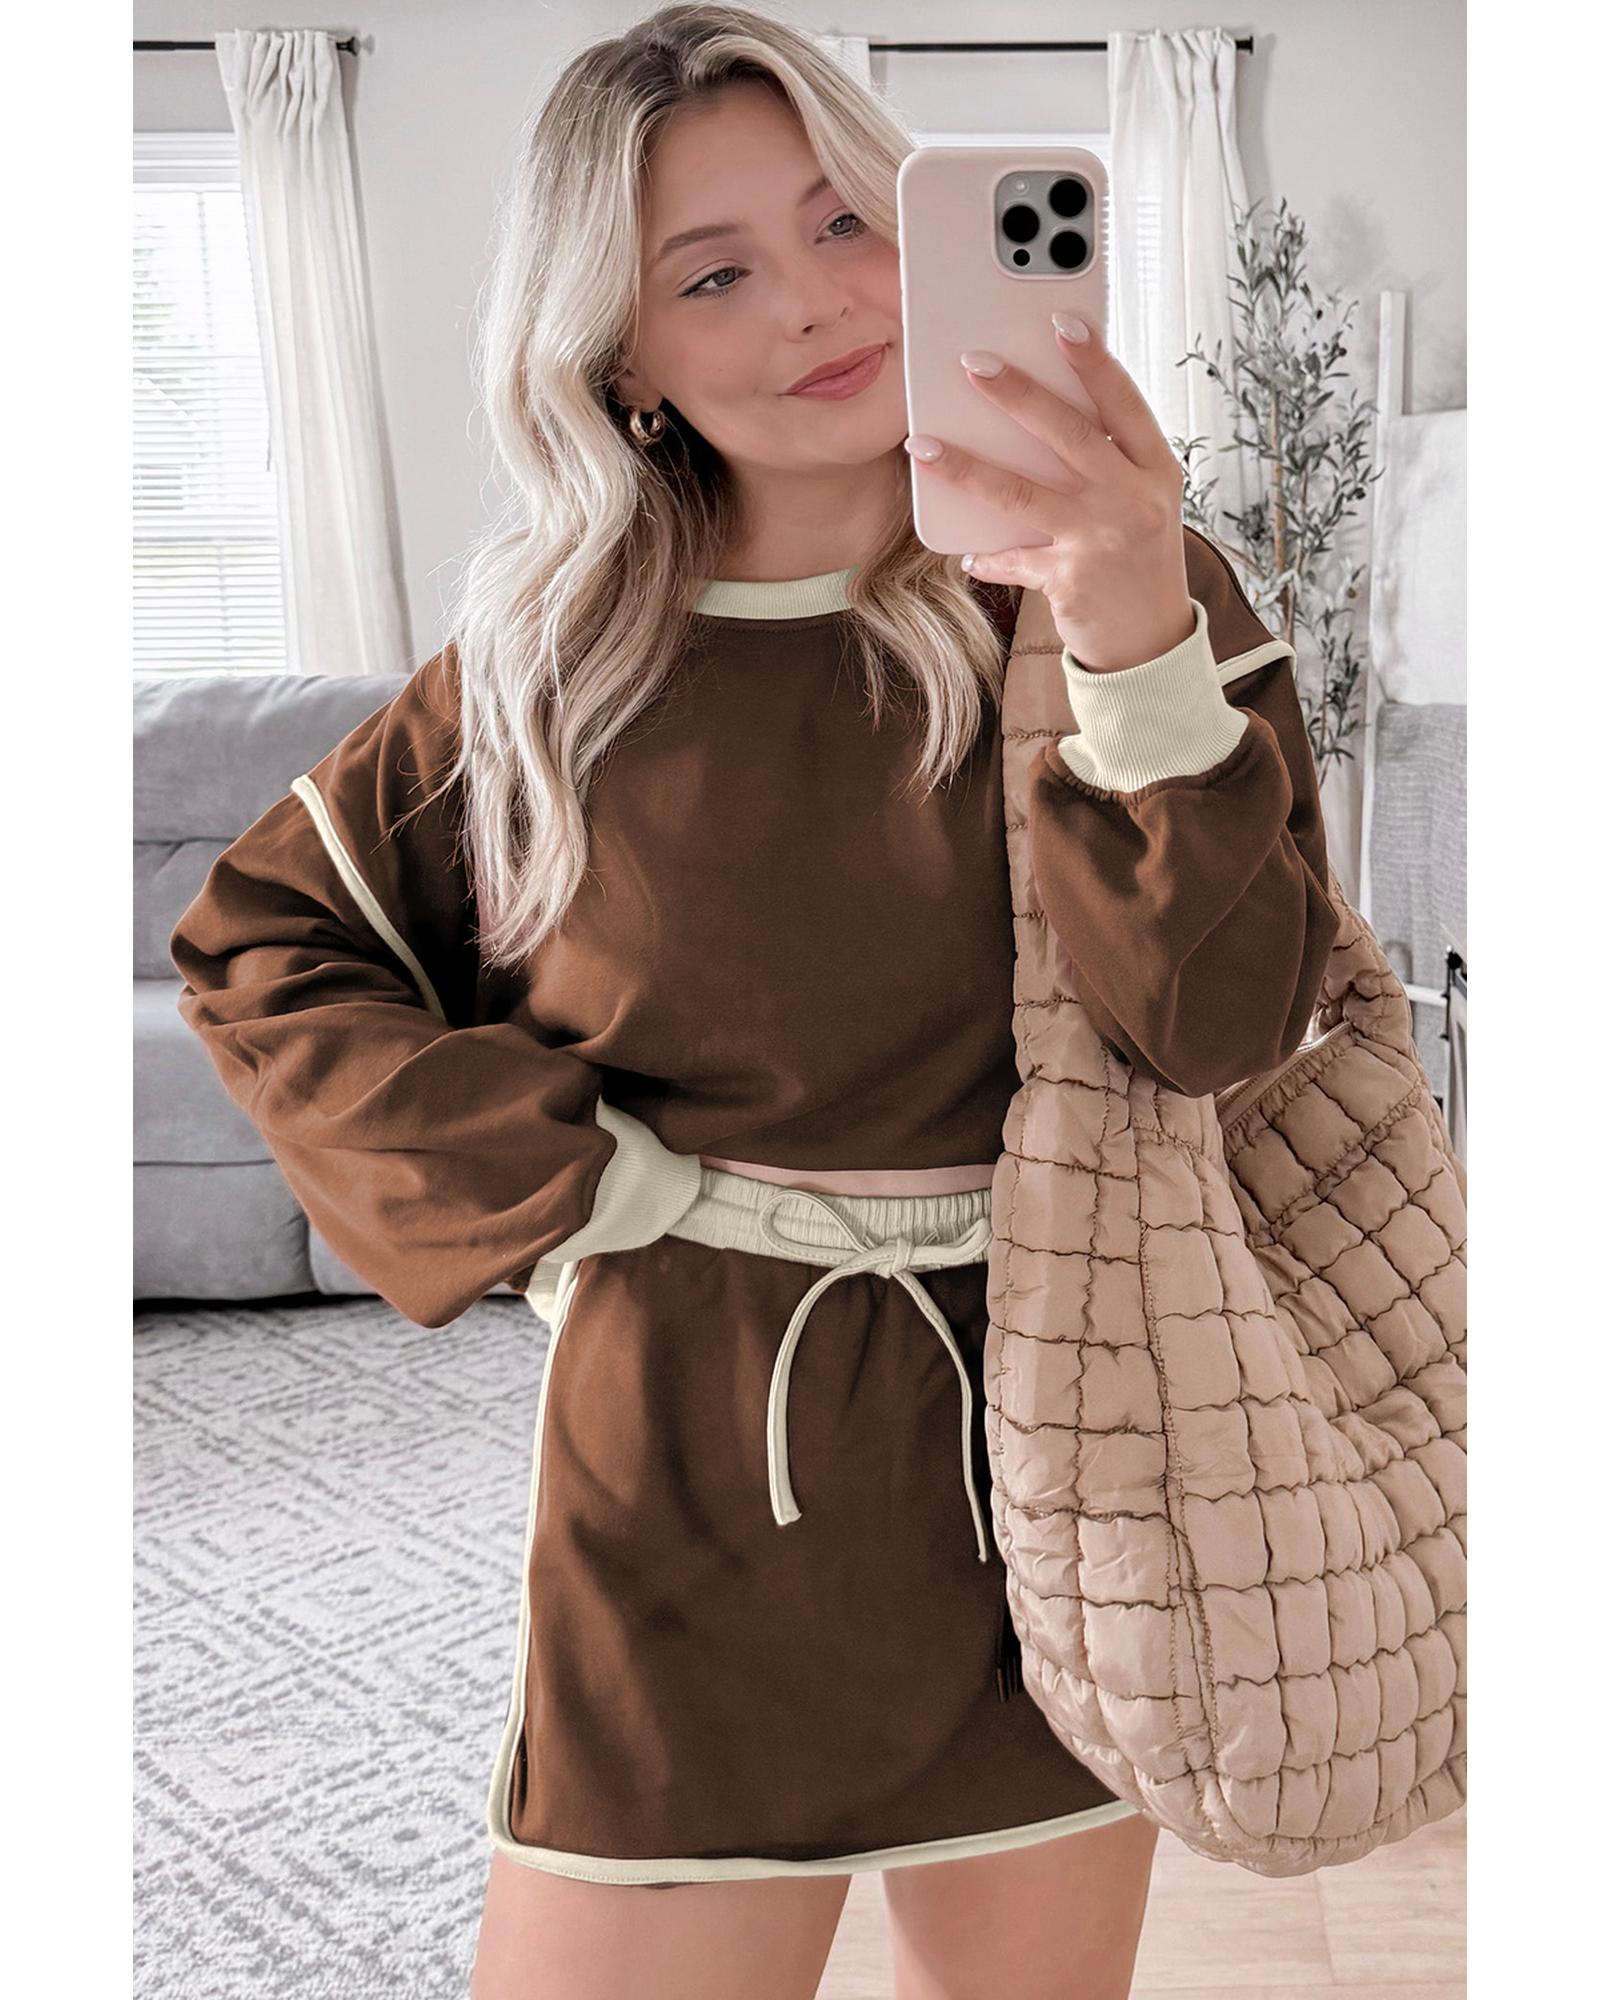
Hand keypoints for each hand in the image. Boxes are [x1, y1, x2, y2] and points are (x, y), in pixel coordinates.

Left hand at [902, 312, 1193, 673]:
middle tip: (973, 364)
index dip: (1093, 362)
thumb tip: (1034, 416)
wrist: (1153, 643)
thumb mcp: (1141, 502)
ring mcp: (1101, 539)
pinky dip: (987, 557)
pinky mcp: (1070, 579)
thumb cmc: (1137, 558)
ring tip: (924, 445)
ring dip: (967, 468)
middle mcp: (1132, 499)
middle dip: (1018, 395)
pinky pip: (1013, 558)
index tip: (1063, 322)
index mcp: (1155, 469)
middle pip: (1069, 435)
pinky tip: (966, 555)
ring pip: (1023, 493)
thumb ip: (1104, 462)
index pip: (1123, 404)